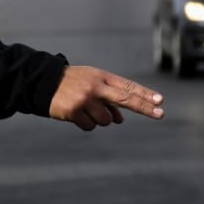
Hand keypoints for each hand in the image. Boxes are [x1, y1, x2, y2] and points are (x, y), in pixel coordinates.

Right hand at [48, 65, 164, 130]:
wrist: (43, 82)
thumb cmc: (73, 83)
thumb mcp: (92, 85)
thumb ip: (108, 100)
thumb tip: (119, 120)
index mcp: (102, 77)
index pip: (128, 86)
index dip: (145, 94)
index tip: (160, 101)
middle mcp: (95, 87)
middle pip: (125, 99)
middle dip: (144, 107)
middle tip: (160, 114)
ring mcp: (85, 99)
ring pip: (106, 120)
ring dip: (99, 119)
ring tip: (85, 109)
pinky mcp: (74, 111)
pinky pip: (90, 126)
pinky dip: (85, 123)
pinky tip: (75, 114)